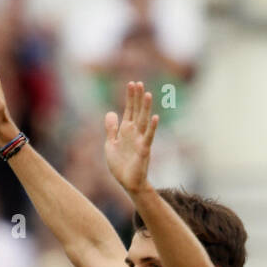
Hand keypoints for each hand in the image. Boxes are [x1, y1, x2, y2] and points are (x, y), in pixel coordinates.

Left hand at [104, 81, 157, 195]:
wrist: (127, 183)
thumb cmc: (120, 165)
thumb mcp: (110, 144)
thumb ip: (111, 129)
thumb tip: (111, 112)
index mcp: (126, 131)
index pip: (129, 110)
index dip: (130, 97)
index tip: (132, 83)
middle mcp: (135, 133)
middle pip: (137, 112)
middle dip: (138, 98)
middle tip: (139, 83)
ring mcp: (140, 141)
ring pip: (144, 121)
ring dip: (146, 108)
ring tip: (148, 94)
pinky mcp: (144, 151)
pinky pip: (149, 137)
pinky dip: (152, 128)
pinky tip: (155, 117)